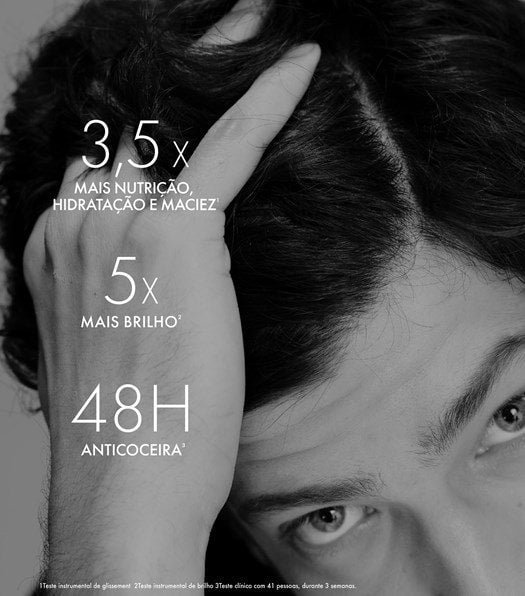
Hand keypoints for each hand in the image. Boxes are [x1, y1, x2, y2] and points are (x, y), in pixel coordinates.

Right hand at [23, 1, 319, 589]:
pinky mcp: (177, 237)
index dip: (143, 137)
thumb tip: (165, 261)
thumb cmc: (127, 427)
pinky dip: (265, 100)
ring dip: (217, 86)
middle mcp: (76, 222)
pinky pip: (228, 146)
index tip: (174, 109)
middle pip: (134, 134)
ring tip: (250, 39)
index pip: (102, 168)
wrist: (124, 485)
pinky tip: (297, 64)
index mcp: (54, 249)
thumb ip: (120, 286)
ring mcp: (119, 224)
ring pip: (175, 128)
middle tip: (219, 37)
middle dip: (175, 92)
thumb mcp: (110, 342)